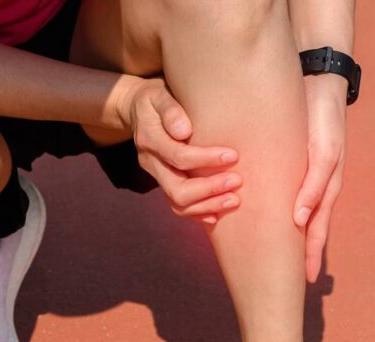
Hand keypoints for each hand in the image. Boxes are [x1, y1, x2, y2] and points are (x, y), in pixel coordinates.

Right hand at [119, 77, 241, 223]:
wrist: (138, 109)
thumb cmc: (157, 98)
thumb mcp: (160, 95)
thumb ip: (171, 110)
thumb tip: (184, 131)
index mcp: (149, 139)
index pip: (179, 157)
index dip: (206, 160)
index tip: (233, 155)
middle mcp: (150, 161)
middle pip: (177, 188)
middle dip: (209, 189)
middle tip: (237, 181)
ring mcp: (156, 175)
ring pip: (177, 203)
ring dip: (208, 205)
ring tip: (235, 200)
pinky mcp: (164, 182)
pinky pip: (178, 206)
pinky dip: (199, 212)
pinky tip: (218, 214)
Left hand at [293, 74, 348, 282]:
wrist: (317, 82)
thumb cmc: (323, 118)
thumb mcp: (323, 153)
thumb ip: (314, 186)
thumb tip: (299, 220)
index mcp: (324, 189)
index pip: (316, 231)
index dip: (310, 256)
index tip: (305, 281)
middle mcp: (313, 187)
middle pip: (305, 229)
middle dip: (299, 254)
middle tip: (290, 282)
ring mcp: (302, 176)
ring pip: (292, 214)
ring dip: (286, 237)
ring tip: (277, 260)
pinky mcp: (288, 163)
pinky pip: (281, 194)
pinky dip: (275, 212)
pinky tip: (263, 220)